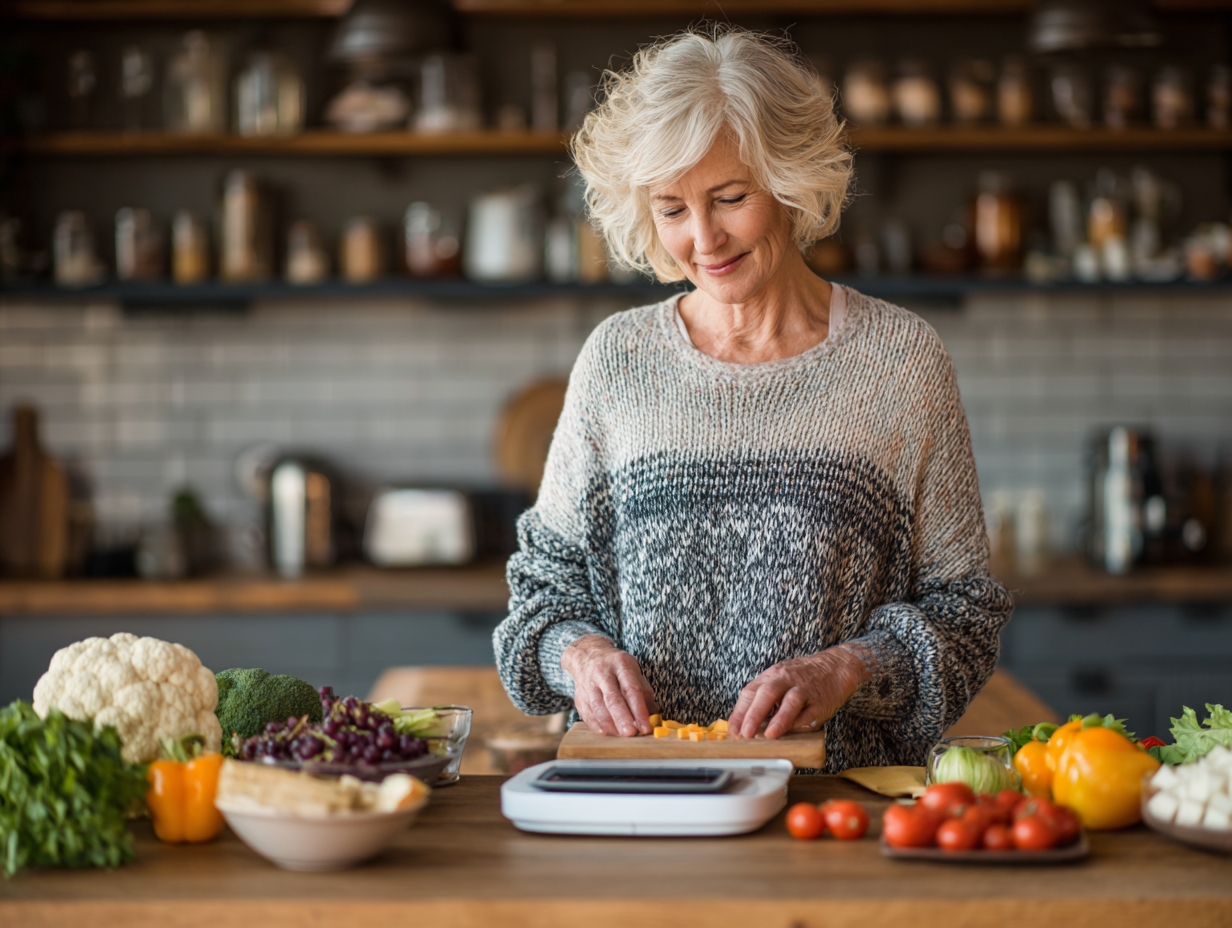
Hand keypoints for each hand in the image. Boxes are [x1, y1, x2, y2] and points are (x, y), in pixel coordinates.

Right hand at [561, 635, 657, 736]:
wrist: (587, 656)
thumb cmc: (616, 667)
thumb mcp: (633, 671)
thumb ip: (644, 694)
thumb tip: (653, 718)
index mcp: (620, 664)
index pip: (631, 689)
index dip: (639, 710)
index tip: (646, 727)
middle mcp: (602, 674)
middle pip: (612, 699)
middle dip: (623, 719)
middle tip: (632, 734)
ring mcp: (588, 686)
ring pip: (598, 710)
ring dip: (612, 726)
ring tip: (623, 736)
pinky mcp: (579, 698)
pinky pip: (588, 716)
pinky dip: (600, 727)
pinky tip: (610, 733)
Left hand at [728, 645, 870, 739]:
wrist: (835, 667)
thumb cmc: (802, 677)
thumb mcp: (779, 679)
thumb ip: (763, 698)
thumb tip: (743, 723)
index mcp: (772, 676)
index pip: (751, 692)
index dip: (740, 712)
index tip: (732, 730)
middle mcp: (786, 680)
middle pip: (768, 693)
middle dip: (754, 714)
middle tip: (745, 733)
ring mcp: (805, 690)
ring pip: (791, 701)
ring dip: (780, 719)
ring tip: (770, 734)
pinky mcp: (821, 702)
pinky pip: (811, 712)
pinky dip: (801, 722)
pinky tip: (793, 731)